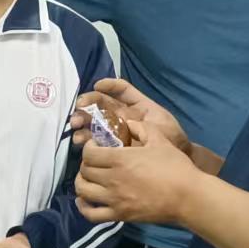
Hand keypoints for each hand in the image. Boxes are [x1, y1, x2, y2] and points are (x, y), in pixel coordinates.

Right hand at [71, 77, 189, 153]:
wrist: (173, 161)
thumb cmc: (170, 139)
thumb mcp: (160, 126)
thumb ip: (143, 122)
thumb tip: (123, 119)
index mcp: (136, 106)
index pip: (121, 90)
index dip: (109, 85)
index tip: (97, 85)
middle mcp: (123, 115)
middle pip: (101, 104)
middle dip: (87, 103)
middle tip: (78, 109)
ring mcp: (115, 130)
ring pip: (94, 120)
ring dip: (82, 121)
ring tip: (75, 127)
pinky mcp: (109, 145)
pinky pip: (94, 139)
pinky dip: (85, 139)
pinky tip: (80, 141)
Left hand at [76, 124, 201, 224]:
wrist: (188, 196)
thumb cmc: (176, 166)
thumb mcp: (160, 139)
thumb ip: (141, 128)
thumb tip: (127, 122)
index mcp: (120, 159)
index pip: (89, 153)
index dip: (88, 148)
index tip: (96, 146)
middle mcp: (112, 179)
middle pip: (84, 171)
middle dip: (86, 164)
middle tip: (95, 162)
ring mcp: (114, 199)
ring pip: (83, 191)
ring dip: (82, 183)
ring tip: (89, 178)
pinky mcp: (119, 215)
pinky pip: (91, 214)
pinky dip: (83, 208)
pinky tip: (84, 201)